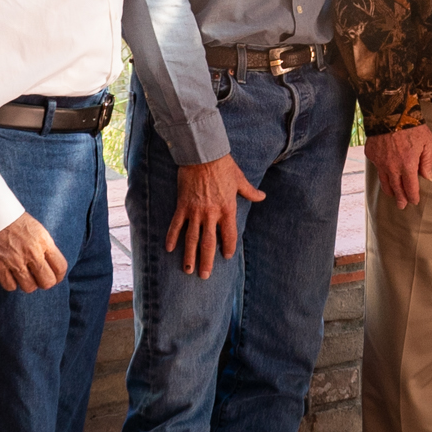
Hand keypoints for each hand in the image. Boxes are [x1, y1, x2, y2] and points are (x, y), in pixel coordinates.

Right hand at [0, 212, 67, 292]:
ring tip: (24, 276)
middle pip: (47, 282)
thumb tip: (50, 265)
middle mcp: (32, 253)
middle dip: (45, 282)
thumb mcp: (36, 229)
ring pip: (30, 287)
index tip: (55, 277)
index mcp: (44, 241)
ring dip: (28, 283)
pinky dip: (11, 283)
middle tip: (39, 278)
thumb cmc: (13, 219)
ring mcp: (15, 261)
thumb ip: (45, 247)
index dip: (59, 276)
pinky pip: (10, 286)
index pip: (60, 267)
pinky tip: (10, 275)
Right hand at [165, 155, 266, 278]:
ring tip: (188, 270)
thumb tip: (262, 196)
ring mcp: (195, 211)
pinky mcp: (182, 206)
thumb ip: (250, 192)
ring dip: (189, 256)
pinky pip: (176, 225)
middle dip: (206, 261)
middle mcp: (211, 214)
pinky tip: (169, 249)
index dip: (228, 247)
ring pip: (192, 239)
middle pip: (209, 243)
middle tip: (204, 276)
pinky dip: (172, 237)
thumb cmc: (223, 165)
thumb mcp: (240, 179)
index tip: (226, 257)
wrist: (203, 155)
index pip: (229, 235)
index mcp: (227, 209)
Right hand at [365, 127, 431, 208]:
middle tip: (402, 206)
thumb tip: (428, 176)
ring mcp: (379, 161)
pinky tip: (385, 172)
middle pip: (396, 188)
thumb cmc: (411, 125)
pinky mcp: (371, 154)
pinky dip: (381, 171)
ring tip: (392, 195)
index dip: (413, 196)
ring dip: (390, 190)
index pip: (410, 187)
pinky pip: (377, 167)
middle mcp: (392, 167)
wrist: (389, 111)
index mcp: (408, 165)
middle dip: (400, 198)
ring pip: (384, 181)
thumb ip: (427, 161)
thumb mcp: (427, 141)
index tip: (414, 201)